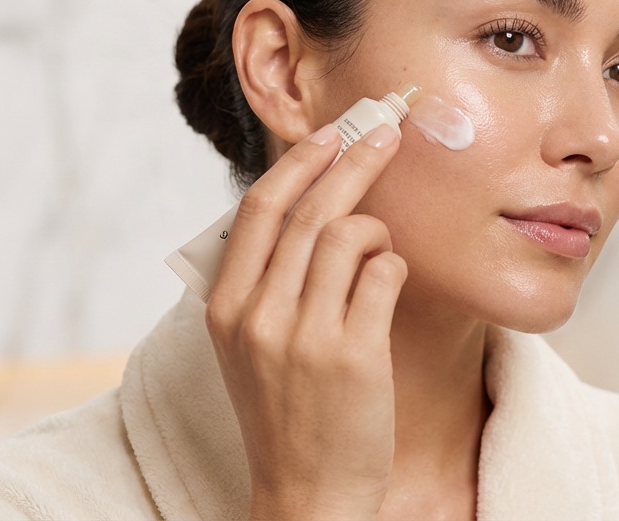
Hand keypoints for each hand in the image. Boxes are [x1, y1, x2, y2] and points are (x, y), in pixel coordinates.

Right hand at [204, 122, 407, 520]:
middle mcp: (259, 317)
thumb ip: (260, 283)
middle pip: (308, 211)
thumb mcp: (246, 347)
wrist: (306, 492)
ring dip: (376, 226)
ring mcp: (305, 336)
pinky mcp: (354, 355)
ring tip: (380, 242)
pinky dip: (392, 265)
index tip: (331, 134)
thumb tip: (299, 209)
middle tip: (386, 133)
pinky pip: (383, 274)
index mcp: (226, 308)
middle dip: (353, 160)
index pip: (259, 210)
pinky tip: (388, 280)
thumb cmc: (285, 412)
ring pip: (347, 236)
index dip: (299, 163)